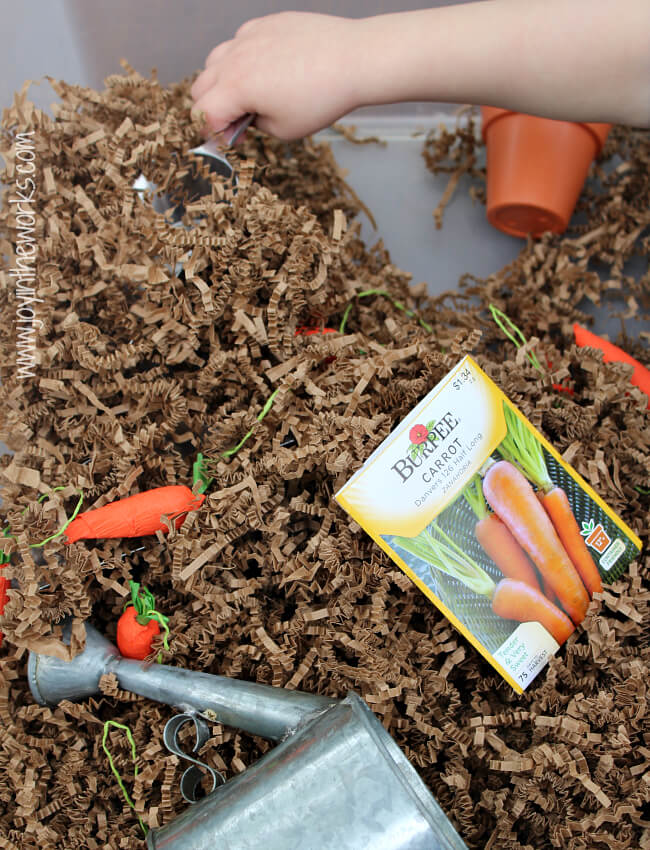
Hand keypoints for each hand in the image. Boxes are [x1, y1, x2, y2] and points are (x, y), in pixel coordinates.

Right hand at [192, 12, 363, 140]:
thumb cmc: (323, 98)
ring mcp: (248, 36)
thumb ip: (254, 125)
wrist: (353, 60)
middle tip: (237, 122)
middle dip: (211, 108)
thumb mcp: (284, 130)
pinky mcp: (265, 24)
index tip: (227, 140)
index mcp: (237, 88)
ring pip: (214, 60)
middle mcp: (235, 58)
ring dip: (221, 82)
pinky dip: (241, 58)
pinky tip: (265, 70)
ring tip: (248, 95)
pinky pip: (238, 41)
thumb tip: (242, 120)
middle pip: (200, 87)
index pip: (202, 114)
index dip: (212, 133)